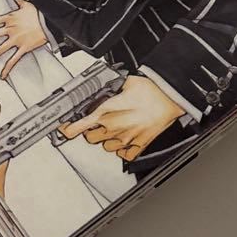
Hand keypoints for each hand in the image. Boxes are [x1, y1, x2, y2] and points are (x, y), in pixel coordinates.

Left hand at [0, 0, 46, 78]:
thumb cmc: (39, 12)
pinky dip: (7, 69)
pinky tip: (2, 76)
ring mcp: (17, 39)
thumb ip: (15, 1)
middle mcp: (10, 29)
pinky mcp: (24, 48)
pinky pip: (13, 61)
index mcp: (9, 18)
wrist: (52, 21)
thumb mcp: (26, 4)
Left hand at [58, 75, 184, 162]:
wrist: (171, 99)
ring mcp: (126, 138)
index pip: (80, 126)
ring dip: (106, 139)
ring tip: (114, 129)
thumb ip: (111, 87)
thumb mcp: (126, 82)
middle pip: (90, 138)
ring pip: (106, 147)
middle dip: (91, 131)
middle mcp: (114, 127)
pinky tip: (125, 139)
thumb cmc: (152, 90)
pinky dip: (122, 149)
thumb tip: (104, 87)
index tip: (64, 130)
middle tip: (97, 122)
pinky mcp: (138, 145)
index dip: (69, 129)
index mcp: (108, 111)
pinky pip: (123, 154)